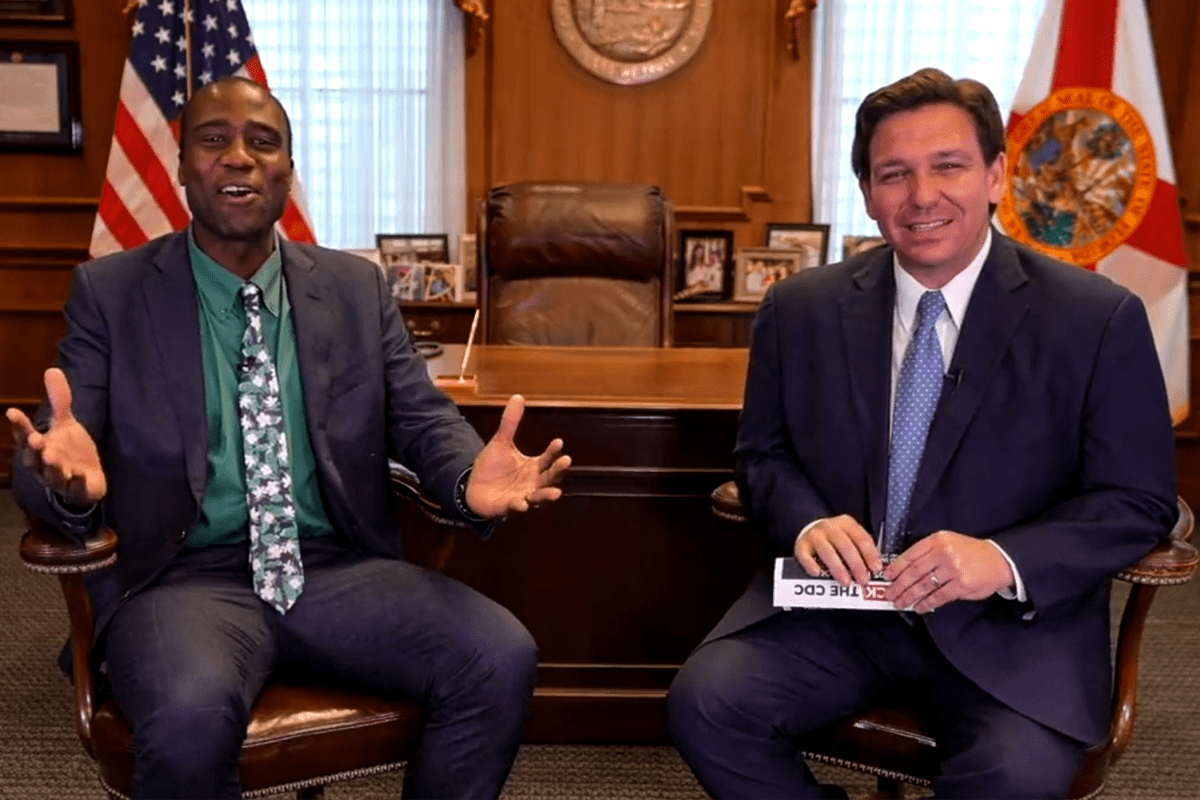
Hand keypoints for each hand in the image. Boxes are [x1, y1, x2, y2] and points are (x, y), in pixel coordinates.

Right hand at [6, 368, 106, 507]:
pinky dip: (76, 482)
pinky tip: (79, 475)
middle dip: (33, 448)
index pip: (24, 435)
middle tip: (34, 438)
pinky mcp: (78, 490)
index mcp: (40, 446)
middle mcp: (44, 463)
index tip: (12, 412)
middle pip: (33, 457)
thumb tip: (52, 369)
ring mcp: (60, 478)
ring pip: (51, 474)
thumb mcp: (66, 423)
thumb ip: (59, 401)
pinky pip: (75, 488)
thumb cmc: (69, 451)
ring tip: (52, 456)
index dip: (19, 425)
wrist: (87, 480)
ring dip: (51, 466)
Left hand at [464, 394, 570, 517]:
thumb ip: (510, 423)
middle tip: (566, 460)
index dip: (553, 451)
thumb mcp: (501, 442)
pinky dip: (520, 506)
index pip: (547, 458)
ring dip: (546, 495)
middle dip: (557, 470)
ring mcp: (523, 495)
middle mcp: (532, 482)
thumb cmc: (492, 467)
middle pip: (549, 476)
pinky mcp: (509, 506)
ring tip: (556, 493)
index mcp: (533, 467)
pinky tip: (523, 504)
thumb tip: (518, 396)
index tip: (559, 441)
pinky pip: (517, 507)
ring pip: (539, 496)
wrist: (474, 487)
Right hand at [794, 515, 883, 585]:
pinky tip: (818, 573)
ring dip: (838, 569)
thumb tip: (876, 569)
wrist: (809, 529)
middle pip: (846, 546)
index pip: (861, 538)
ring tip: (846, 582)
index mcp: (846, 523)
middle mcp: (830, 527)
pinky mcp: (801, 545)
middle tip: (863, 580)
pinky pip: (805, 555)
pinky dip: (811, 565)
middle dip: (856, 565)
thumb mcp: (850, 537)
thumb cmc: (835, 539)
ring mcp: (814, 535)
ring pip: (827, 552)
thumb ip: (861, 549)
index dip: (870, 555)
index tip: (876, 569)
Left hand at [882, 531, 1015, 612]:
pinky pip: (938, 597)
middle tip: (889, 594)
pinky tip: (918, 608)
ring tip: (900, 603)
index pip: (910, 555)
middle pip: (914, 572)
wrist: (998, 560)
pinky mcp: (961, 586)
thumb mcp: (948, 542)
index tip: (886, 576)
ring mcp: (953, 570)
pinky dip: (926, 604)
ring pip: (924, 586)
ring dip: (909, 596)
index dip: (896, 567)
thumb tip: (903, 568)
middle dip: (898, 585)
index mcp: (937, 541)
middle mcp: (943, 553)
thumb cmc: (969, 552)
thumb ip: (927, 551)